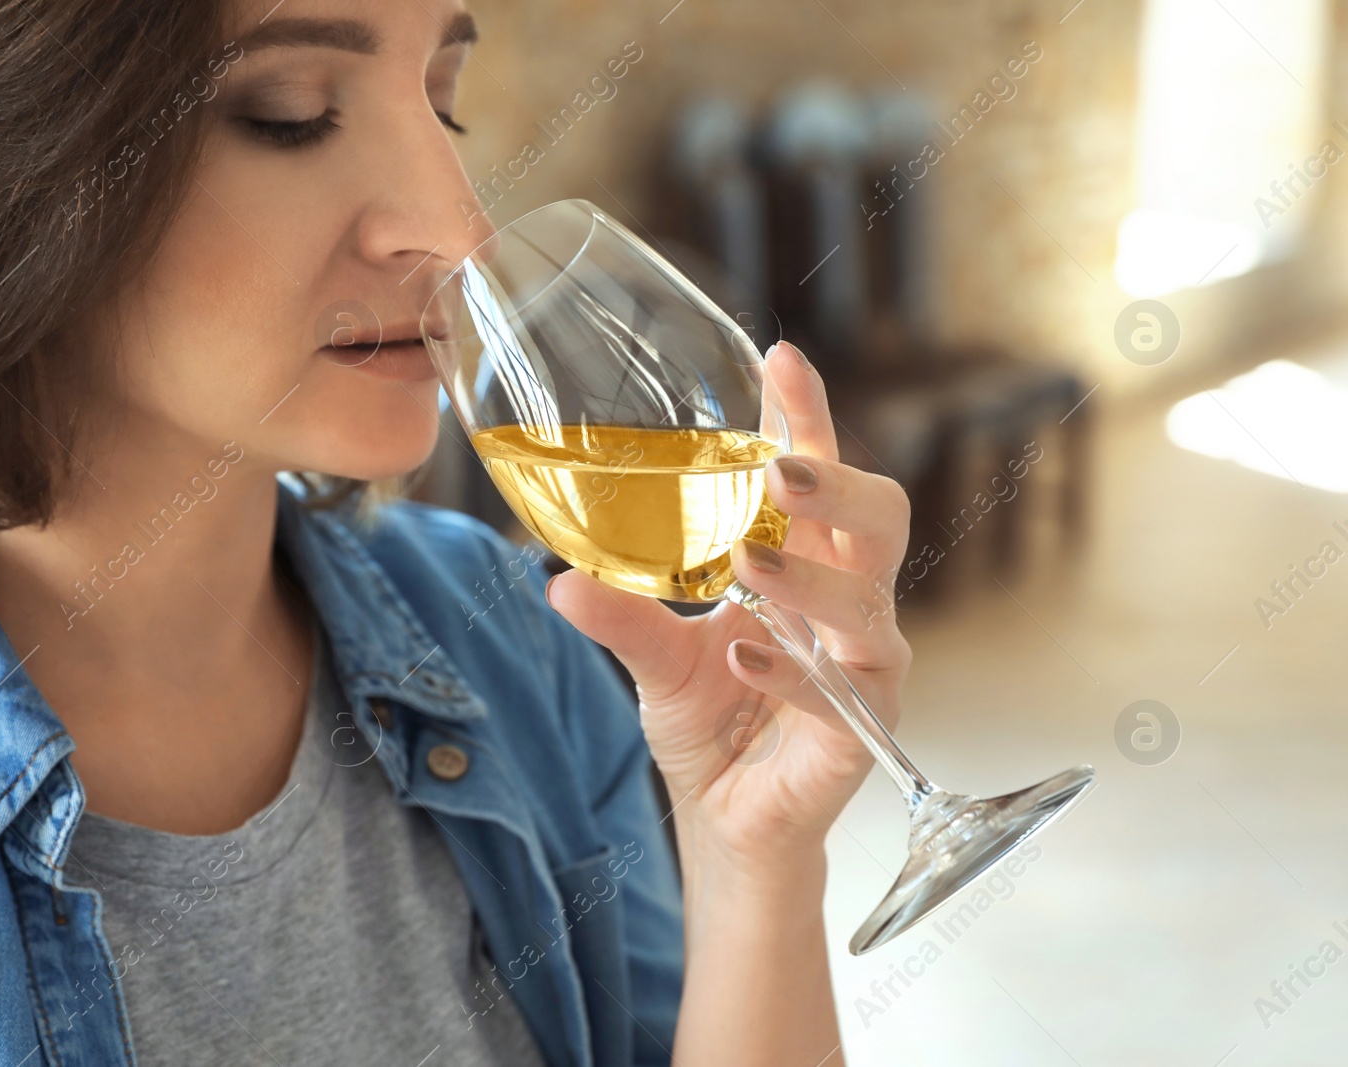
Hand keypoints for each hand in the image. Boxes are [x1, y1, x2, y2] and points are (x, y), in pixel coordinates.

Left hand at [546, 340, 911, 870]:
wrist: (729, 820)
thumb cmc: (710, 722)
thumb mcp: (652, 658)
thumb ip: (623, 612)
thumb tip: (558, 575)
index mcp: (804, 565)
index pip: (819, 475)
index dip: (807, 414)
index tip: (780, 356)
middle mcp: (845, 605)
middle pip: (880, 518)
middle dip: (837, 481)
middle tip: (778, 470)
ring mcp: (861, 667)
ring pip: (868, 602)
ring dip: (808, 579)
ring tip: (749, 563)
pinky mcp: (859, 729)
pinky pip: (840, 692)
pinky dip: (790, 670)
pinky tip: (741, 653)